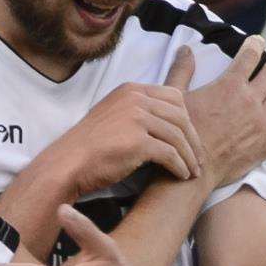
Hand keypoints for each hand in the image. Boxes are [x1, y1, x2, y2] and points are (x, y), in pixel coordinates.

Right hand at [49, 47, 202, 194]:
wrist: (67, 164)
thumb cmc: (89, 146)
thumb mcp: (112, 115)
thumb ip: (136, 110)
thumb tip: (166, 119)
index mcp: (130, 90)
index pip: (174, 96)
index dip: (187, 118)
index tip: (190, 138)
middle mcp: (134, 98)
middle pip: (181, 115)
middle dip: (193, 139)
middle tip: (198, 158)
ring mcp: (136, 118)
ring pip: (178, 136)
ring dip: (189, 156)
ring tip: (193, 171)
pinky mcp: (138, 142)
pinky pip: (171, 154)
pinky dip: (180, 167)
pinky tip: (181, 176)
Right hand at [185, 34, 265, 187]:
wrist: (194, 170)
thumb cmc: (182, 135)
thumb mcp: (176, 98)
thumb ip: (182, 71)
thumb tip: (184, 49)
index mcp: (229, 86)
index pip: (250, 56)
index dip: (255, 45)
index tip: (258, 40)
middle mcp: (250, 101)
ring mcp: (261, 122)